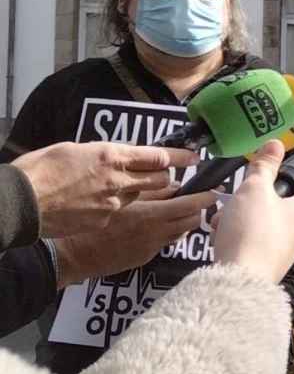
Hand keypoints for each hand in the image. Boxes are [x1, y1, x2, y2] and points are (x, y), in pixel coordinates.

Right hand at [11, 141, 198, 237]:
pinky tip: (111, 212)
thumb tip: (112, 155)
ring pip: (144, 200)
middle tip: (169, 179)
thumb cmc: (38, 171)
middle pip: (160, 181)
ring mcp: (113, 205)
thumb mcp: (71, 150)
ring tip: (139, 196)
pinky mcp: (105, 222)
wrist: (19, 204)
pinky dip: (125, 214)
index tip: (194, 156)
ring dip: (148, 199)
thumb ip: (99, 154)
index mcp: (110, 156)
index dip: (179, 157)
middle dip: (167, 181)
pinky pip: (123, 215)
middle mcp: (118, 180)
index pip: (157, 156)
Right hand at [54, 187, 217, 286]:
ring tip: (180, 211)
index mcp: (152, 215)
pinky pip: (167, 243)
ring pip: (182, 233)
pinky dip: (171, 233)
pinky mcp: (146, 257)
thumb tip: (174, 185)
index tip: (214, 191)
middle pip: (192, 221)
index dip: (206, 198)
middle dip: (199, 210)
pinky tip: (161, 225)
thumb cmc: (93, 220)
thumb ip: (152, 192)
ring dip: (185, 222)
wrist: (74, 253)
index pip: (190, 206)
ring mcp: (153, 248)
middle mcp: (158, 233)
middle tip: (199, 200)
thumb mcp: (122, 199)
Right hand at [213, 140, 293, 283]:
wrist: (238, 283)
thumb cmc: (253, 233)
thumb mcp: (254, 191)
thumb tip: (276, 145)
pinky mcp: (271, 260)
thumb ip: (264, 167)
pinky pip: (258, 236)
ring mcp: (289, 247)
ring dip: (249, 212)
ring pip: (272, 219)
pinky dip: (241, 230)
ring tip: (227, 214)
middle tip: (254, 186)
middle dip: (274, 193)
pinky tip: (222, 231)